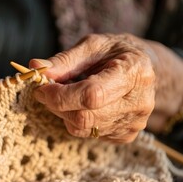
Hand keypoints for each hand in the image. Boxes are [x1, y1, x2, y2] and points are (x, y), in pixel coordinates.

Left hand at [30, 34, 156, 142]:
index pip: (91, 95)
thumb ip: (64, 59)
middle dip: (57, 105)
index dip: (61, 95)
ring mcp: (134, 123)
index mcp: (134, 73)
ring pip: (83, 129)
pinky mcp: (126, 135)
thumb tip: (36, 67)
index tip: (42, 88)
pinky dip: (76, 121)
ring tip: (67, 95)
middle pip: (85, 117)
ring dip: (64, 113)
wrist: (147, 69)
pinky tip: (82, 105)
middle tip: (46, 91)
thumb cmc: (117, 53)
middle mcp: (139, 102)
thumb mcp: (93, 46)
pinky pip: (89, 135)